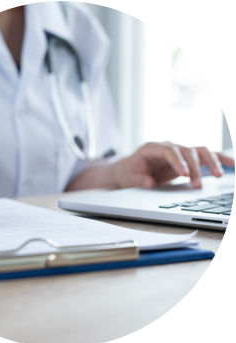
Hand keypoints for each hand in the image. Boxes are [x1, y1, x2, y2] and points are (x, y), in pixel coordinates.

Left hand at [110, 141, 235, 188]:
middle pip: (187, 151)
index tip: (184, 173)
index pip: (168, 150)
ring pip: (199, 151)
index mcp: (152, 148)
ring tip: (218, 175)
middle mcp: (168, 146)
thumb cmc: (128, 171)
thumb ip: (138, 180)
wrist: (129, 168)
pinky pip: (205, 156)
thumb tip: (150, 182)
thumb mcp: (128, 178)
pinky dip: (219, 159)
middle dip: (194, 167)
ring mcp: (179, 151)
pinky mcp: (186, 159)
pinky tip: (233, 164)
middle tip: (196, 184)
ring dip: (210, 162)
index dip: (177, 161)